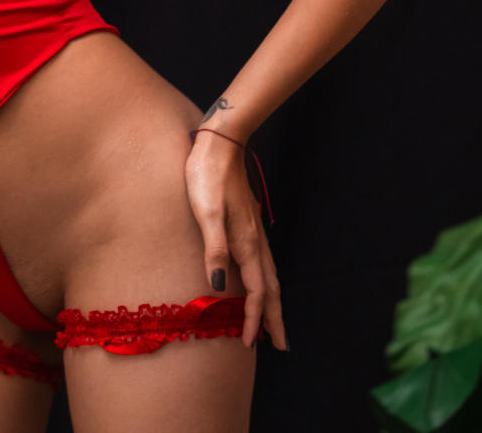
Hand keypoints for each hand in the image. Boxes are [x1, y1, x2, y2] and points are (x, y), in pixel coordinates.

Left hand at [184, 132, 285, 350]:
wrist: (220, 143)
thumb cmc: (207, 176)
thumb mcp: (206, 213)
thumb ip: (214, 250)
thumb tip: (219, 289)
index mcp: (245, 241)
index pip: (256, 291)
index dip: (254, 319)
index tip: (250, 343)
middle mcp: (254, 239)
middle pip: (270, 287)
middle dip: (274, 317)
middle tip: (280, 344)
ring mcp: (252, 229)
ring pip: (268, 273)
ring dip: (271, 299)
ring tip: (272, 319)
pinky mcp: (247, 220)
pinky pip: (262, 260)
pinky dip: (265, 279)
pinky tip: (259, 278)